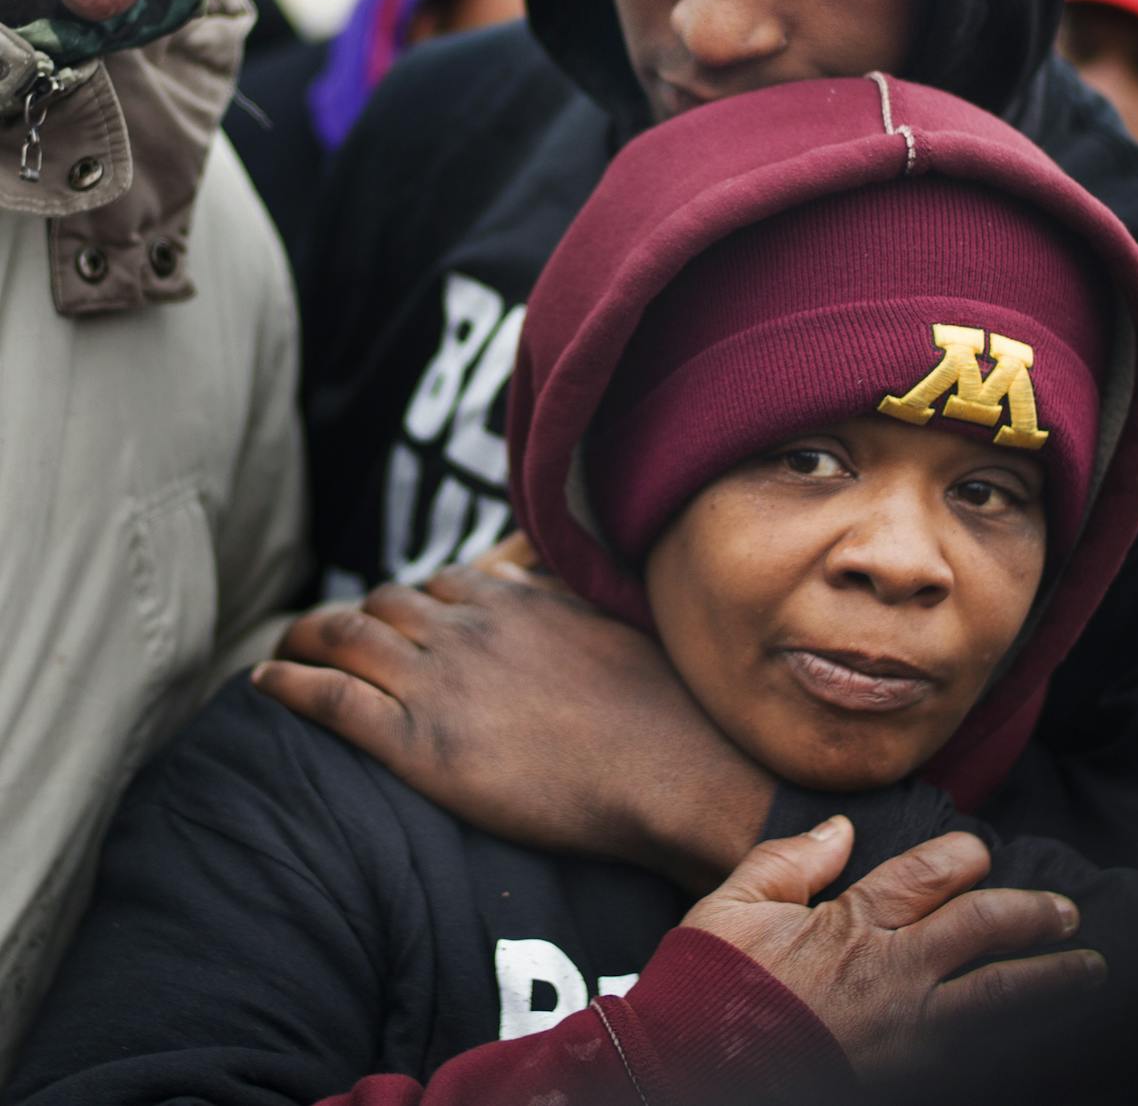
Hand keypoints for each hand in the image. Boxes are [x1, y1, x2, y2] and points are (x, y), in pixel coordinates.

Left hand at [252, 555, 774, 889]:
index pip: (438, 582)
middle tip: (328, 638)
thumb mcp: (612, 624)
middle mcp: (466, 627)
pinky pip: (329, 698)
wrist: (666, 766)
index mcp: (512, 599)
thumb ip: (564, 599)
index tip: (398, 620)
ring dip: (305, 638)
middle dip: (351, 617)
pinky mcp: (418, 742)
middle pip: (382, 604)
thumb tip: (541, 581)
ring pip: (345, 638)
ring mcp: (438, 681)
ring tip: (284, 649)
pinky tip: (261, 681)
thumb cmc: (657, 703)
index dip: (409, 602)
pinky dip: (287, 683)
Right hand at [685, 816, 1104, 1079]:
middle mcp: (894, 976)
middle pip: (983, 931)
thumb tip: (842, 828)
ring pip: (998, 998)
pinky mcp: (906, 1077)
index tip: (978, 853)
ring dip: (1049, 980)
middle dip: (1030, 916)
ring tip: (1088, 969)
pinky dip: (1013, 1033)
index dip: (962, 857)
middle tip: (1066, 912)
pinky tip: (1039, 1029)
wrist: (692, 1072)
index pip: (928, 877)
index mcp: (852, 925)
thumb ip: (791, 858)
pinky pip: (977, 1050)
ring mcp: (907, 1034)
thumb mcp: (733, 903)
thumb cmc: (711, 985)